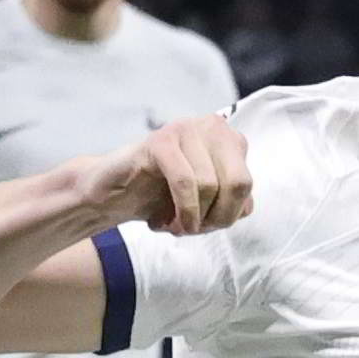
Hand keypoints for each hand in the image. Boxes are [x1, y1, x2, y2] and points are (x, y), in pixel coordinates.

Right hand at [74, 115, 249, 235]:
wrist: (112, 195)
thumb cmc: (161, 197)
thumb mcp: (207, 203)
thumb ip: (234, 202)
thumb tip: (245, 207)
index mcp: (228, 139)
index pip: (246, 186)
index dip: (228, 215)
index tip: (204, 227)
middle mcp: (212, 127)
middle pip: (239, 183)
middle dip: (217, 217)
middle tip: (192, 230)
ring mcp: (186, 129)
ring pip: (211, 185)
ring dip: (192, 219)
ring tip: (174, 227)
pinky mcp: (161, 140)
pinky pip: (184, 181)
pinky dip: (182, 210)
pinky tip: (165, 224)